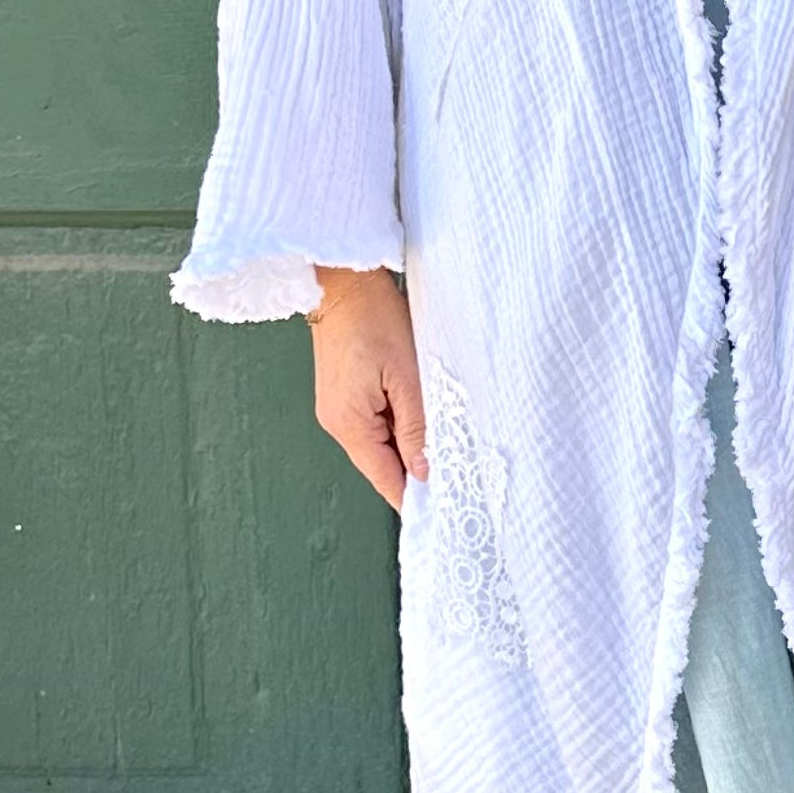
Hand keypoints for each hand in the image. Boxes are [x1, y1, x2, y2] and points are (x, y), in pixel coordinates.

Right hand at [308, 266, 427, 510]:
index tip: (445, 511)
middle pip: (382, 464)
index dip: (414, 497)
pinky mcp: (343, 394)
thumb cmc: (374, 319)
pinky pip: (374, 423)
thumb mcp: (406, 375)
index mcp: (349, 424)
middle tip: (456, 474)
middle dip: (416, 470)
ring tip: (442, 438)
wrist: (344, 281)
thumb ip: (417, 428)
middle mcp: (337, 424)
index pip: (386, 479)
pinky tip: (419, 413)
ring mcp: (337, 409)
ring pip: (381, 443)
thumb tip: (426, 473)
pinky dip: (398, 425)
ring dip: (409, 444)